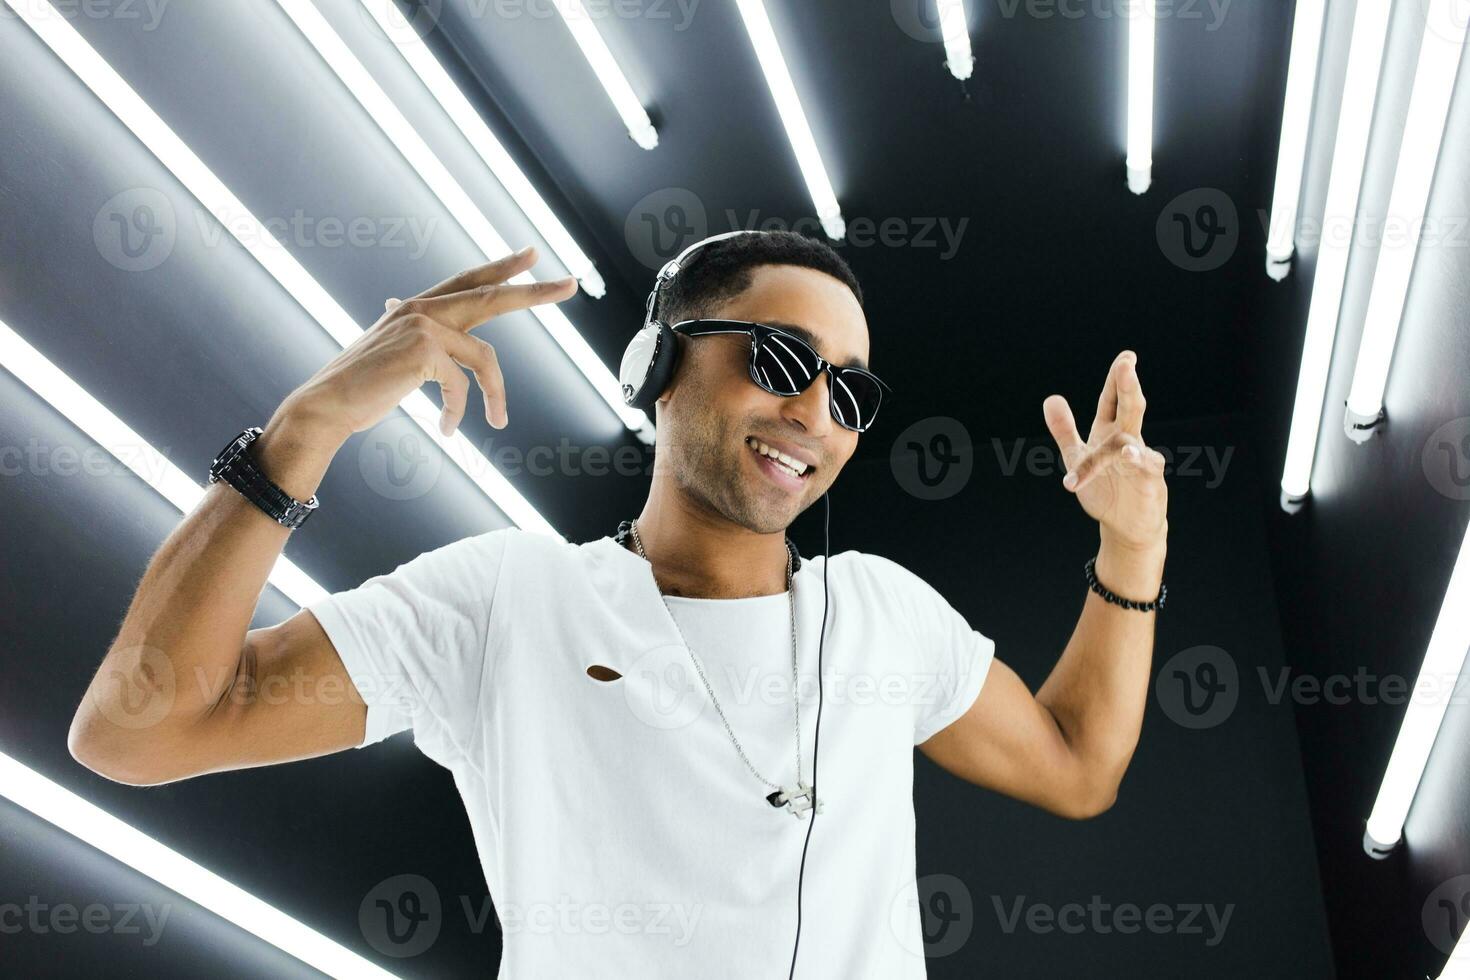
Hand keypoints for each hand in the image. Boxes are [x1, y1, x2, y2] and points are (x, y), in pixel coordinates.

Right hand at [277, 245, 576, 444]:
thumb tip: (422, 336)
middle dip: (534, 291)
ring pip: (485, 358)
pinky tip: (448, 430)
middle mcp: (421, 309)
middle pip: (491, 296)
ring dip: (496, 394)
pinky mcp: (424, 351)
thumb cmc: (359, 389)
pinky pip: (462, 386)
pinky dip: (460, 412)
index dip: (500, 268)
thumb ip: (413, 340)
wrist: (325, 406)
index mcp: (416, 308)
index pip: (467, 281)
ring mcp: (423, 325)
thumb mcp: (391, 357)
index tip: (531, 256)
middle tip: (571, 284)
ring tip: (499, 420)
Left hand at [1042, 350, 1167, 551]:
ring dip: (1125, 426)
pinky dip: (1137, 461)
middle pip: (1128, 408)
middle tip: (1127, 362)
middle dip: (1126, 386)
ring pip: (1131, 439)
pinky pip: (1145, 468)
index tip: (1127, 356)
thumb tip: (1051, 397)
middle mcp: (1127, 441)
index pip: (1112, 400)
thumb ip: (1064, 429)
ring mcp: (1140, 461)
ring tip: (1131, 403)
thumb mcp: (1078, 457)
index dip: (1116, 379)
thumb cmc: (1106, 488)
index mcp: (1109, 432)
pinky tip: (1129, 454)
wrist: (1127, 526)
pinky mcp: (1149, 482)